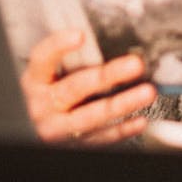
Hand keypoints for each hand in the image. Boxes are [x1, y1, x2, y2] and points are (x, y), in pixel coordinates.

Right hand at [20, 30, 156, 144]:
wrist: (40, 129)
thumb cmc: (51, 93)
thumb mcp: (51, 75)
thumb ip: (72, 60)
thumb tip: (107, 36)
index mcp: (35, 81)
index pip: (42, 59)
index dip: (58, 46)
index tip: (80, 35)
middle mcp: (43, 105)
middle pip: (74, 88)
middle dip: (107, 76)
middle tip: (135, 64)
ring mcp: (56, 127)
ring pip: (90, 116)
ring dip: (122, 104)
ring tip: (146, 92)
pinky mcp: (71, 146)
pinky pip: (99, 138)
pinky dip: (122, 129)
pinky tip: (140, 119)